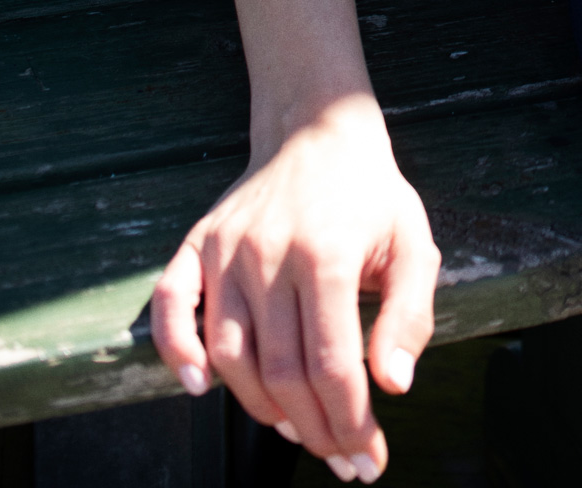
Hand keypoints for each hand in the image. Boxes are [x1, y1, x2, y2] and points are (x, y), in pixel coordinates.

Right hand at [151, 93, 438, 478]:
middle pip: (280, 372)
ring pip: (229, 354)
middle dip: (314, 429)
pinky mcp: (197, 243)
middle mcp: (270, 254)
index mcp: (328, 253)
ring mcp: (227, 249)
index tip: (369, 460)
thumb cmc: (370, 195)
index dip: (351, 422)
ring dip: (260, 407)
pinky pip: (169, 305)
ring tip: (298, 429)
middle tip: (338, 457)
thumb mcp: (412, 242)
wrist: (318, 127)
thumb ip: (409, 314)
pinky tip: (199, 387)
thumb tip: (392, 386)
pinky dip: (175, 351)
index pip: (332, 364)